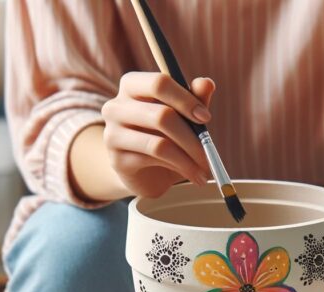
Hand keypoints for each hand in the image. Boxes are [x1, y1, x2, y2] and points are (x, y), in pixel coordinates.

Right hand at [101, 72, 215, 198]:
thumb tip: (206, 83)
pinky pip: (154, 161)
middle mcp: (116, 107)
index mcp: (132, 86)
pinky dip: (181, 168)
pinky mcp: (117, 160)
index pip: (159, 83)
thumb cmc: (165, 135)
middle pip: (161, 116)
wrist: (145, 172)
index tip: (206, 117)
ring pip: (159, 143)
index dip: (186, 99)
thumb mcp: (183, 115)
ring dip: (189, 158)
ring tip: (205, 168)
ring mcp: (113, 134)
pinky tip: (193, 175)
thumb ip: (194, 98)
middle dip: (192, 136)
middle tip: (210, 149)